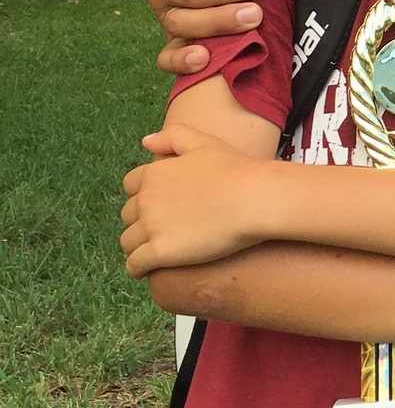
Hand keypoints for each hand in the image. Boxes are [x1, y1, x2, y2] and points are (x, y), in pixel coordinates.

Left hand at [120, 124, 277, 275]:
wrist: (253, 199)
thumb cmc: (236, 170)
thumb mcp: (205, 142)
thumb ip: (173, 137)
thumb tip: (145, 142)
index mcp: (154, 173)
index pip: (130, 186)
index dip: (142, 195)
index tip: (157, 204)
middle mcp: (146, 199)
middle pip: (128, 215)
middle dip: (139, 221)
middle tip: (158, 230)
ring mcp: (151, 227)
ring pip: (128, 242)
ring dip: (136, 246)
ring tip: (150, 252)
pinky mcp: (160, 253)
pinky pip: (135, 264)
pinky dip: (137, 268)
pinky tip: (146, 271)